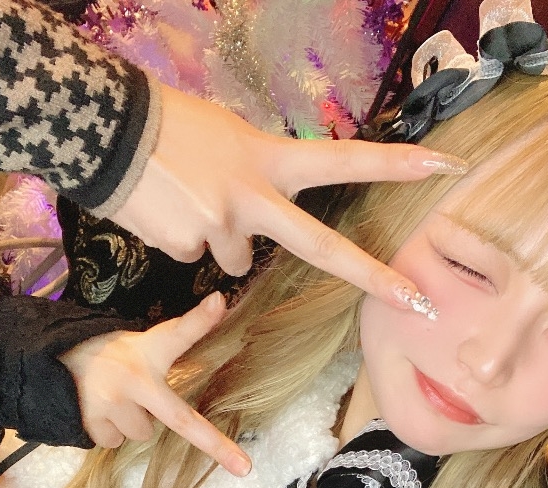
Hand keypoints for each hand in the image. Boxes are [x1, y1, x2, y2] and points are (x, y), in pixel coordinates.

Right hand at [60, 293, 251, 475]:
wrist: (50, 361)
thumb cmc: (109, 354)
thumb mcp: (146, 342)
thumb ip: (183, 334)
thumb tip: (220, 300)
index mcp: (148, 352)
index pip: (179, 333)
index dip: (201, 320)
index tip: (219, 302)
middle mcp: (133, 377)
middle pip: (178, 421)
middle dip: (210, 442)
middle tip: (221, 452)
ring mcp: (110, 402)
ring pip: (140, 433)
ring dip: (132, 423)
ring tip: (116, 398)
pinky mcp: (90, 420)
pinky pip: (113, 441)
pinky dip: (110, 431)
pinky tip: (99, 409)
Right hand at [109, 83, 466, 307]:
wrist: (101, 128)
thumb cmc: (170, 125)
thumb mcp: (228, 136)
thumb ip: (257, 176)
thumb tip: (255, 230)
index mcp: (269, 159)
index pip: (343, 160)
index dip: (395, 166)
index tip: (446, 166)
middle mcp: (254, 196)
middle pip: (321, 247)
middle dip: (371, 276)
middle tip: (416, 302)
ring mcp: (221, 226)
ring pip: (234, 256)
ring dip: (216, 236)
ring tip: (184, 198)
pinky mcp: (185, 247)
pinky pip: (195, 255)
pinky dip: (183, 238)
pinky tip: (164, 211)